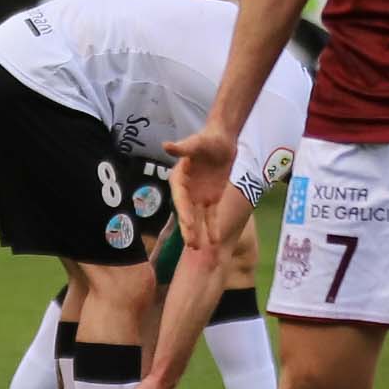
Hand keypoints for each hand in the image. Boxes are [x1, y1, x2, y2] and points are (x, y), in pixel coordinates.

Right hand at [163, 122, 246, 253]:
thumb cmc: (207, 139)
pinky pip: (212, 216)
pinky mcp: (212, 199)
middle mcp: (186, 191)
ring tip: (198, 249)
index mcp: (179, 179)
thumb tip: (166, 145)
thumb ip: (183, 148)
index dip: (184, 211)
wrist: (222, 141)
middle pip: (187, 212)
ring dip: (199, 232)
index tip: (189, 223)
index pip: (180, 198)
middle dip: (189, 228)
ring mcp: (199, 197)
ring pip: (198, 218)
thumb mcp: (197, 143)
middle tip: (192, 245)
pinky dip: (213, 227)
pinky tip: (215, 241)